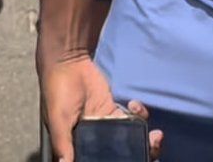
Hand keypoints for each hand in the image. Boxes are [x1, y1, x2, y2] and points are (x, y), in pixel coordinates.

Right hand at [39, 50, 162, 161]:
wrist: (68, 61)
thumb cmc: (58, 92)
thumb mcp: (57, 120)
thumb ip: (63, 144)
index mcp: (78, 149)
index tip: (130, 161)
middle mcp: (93, 143)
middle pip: (119, 158)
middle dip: (140, 157)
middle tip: (151, 152)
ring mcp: (106, 128)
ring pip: (129, 143)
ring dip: (146, 143)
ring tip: (155, 137)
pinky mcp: (114, 111)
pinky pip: (132, 120)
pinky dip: (139, 115)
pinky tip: (135, 105)